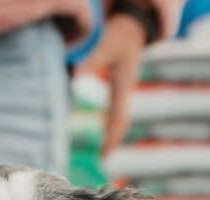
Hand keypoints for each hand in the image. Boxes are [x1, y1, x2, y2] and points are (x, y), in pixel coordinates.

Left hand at [75, 13, 146, 155]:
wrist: (134, 29)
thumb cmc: (120, 36)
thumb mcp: (106, 45)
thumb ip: (91, 61)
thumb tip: (75, 77)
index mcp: (124, 84)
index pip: (119, 114)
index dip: (113, 133)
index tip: (107, 151)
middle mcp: (126, 91)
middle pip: (121, 122)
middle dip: (113, 140)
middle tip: (103, 160)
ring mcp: (124, 92)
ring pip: (120, 119)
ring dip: (113, 136)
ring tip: (104, 155)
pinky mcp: (120, 90)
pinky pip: (116, 112)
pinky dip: (111, 126)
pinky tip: (104, 136)